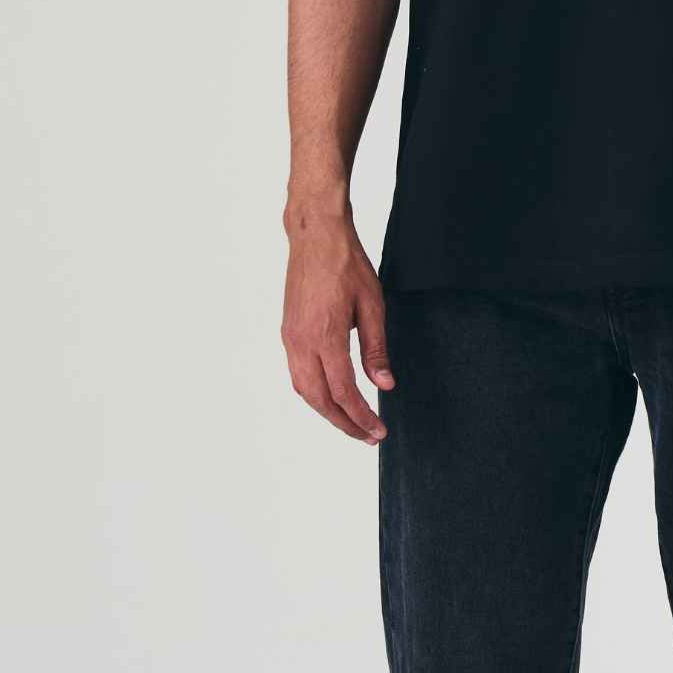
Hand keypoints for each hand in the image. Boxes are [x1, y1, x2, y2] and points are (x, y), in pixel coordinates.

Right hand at [280, 208, 394, 442]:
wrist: (316, 236)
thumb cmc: (347, 265)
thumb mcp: (372, 305)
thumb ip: (376, 349)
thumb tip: (384, 384)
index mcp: (326, 337)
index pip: (344, 392)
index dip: (362, 417)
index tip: (378, 431)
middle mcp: (302, 343)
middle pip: (319, 400)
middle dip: (343, 423)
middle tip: (366, 436)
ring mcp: (291, 338)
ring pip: (304, 390)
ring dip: (326, 411)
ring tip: (350, 422)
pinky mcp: (288, 331)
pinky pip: (297, 373)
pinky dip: (314, 392)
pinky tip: (330, 395)